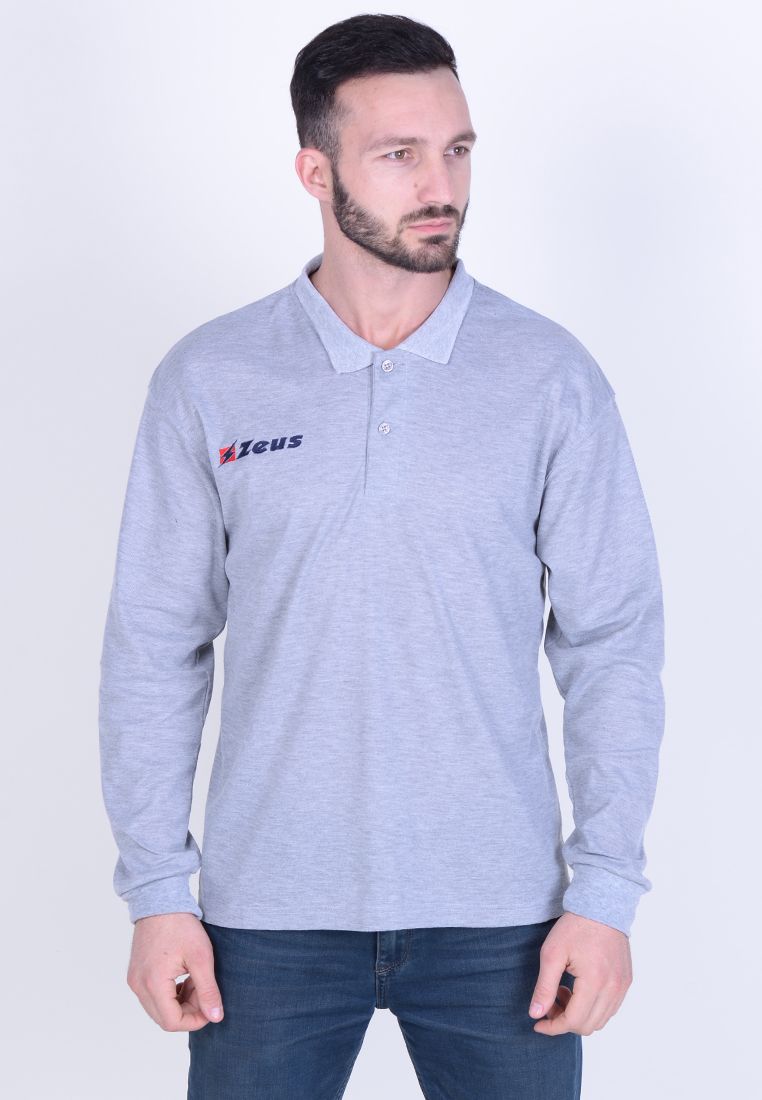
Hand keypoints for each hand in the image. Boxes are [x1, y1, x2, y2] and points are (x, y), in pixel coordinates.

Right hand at [126, 912, 223, 1030]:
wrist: (160, 901)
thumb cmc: (181, 925)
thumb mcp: (201, 957)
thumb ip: (208, 990)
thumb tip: (216, 1017)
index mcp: (152, 984)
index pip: (172, 1022)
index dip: (194, 1021)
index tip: (211, 1006)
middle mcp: (138, 986)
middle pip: (164, 1018)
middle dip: (188, 1010)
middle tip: (204, 989)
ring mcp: (135, 980)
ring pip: (159, 1008)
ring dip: (180, 1002)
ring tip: (196, 980)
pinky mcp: (136, 973)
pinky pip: (153, 996)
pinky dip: (171, 994)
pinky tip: (185, 977)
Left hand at [528, 912, 631, 1035]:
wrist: (602, 905)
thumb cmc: (574, 927)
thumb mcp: (552, 954)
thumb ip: (544, 987)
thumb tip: (536, 1015)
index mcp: (594, 982)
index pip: (573, 1021)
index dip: (553, 1027)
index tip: (538, 1023)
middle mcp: (613, 989)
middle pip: (587, 1026)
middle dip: (564, 1021)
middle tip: (550, 1001)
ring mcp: (623, 986)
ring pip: (600, 1021)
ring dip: (579, 1015)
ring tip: (564, 991)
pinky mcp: (626, 981)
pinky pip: (610, 1009)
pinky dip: (592, 1008)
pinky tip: (578, 989)